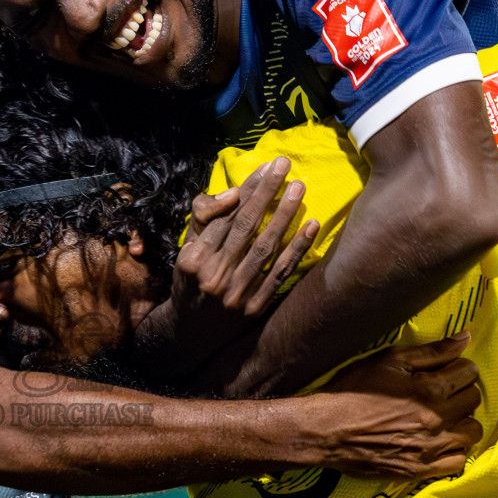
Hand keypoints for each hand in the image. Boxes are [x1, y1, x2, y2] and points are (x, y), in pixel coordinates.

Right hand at [177, 157, 317, 318]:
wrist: (192, 332)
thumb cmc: (192, 280)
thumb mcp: (186, 249)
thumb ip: (205, 220)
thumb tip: (232, 194)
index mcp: (194, 258)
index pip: (225, 216)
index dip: (247, 189)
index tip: (266, 167)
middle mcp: (214, 275)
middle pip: (246, 226)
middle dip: (267, 192)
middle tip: (285, 165)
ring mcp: (235, 294)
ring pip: (265, 247)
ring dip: (285, 214)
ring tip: (299, 188)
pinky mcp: (254, 308)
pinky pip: (280, 273)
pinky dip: (297, 249)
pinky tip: (311, 226)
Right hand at [307, 334, 481, 479]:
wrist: (325, 430)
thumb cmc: (353, 391)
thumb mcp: (388, 361)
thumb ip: (432, 351)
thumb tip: (466, 338)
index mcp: (429, 390)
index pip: (469, 372)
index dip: (458, 367)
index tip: (444, 371)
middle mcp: (436, 420)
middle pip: (473, 400)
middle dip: (460, 391)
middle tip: (440, 392)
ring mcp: (430, 448)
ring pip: (472, 432)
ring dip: (462, 421)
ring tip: (443, 417)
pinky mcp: (421, 470)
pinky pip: (458, 462)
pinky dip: (454, 450)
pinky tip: (439, 441)